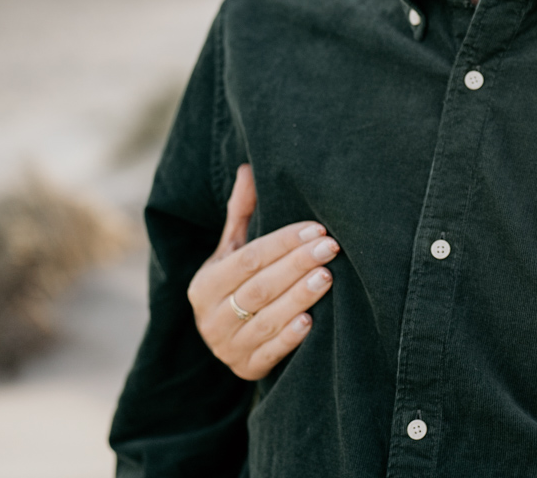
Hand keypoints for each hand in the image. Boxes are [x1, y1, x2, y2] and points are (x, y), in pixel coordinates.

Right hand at [187, 164, 339, 380]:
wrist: (229, 340)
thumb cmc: (237, 284)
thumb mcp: (232, 251)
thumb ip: (241, 214)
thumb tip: (249, 168)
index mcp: (205, 284)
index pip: (247, 258)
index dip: (282, 243)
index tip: (315, 228)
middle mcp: (210, 317)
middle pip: (259, 287)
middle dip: (297, 265)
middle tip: (331, 247)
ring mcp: (226, 347)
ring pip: (266, 320)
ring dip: (299, 297)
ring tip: (328, 275)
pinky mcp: (246, 368)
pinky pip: (270, 353)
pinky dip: (290, 337)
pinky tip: (312, 321)